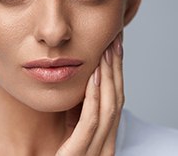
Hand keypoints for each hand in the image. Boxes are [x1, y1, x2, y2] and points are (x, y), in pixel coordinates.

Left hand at [56, 33, 123, 155]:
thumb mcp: (71, 130)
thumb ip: (78, 113)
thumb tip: (82, 86)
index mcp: (103, 136)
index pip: (114, 99)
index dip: (116, 73)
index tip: (113, 49)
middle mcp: (106, 142)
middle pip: (115, 98)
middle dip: (116, 68)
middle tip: (115, 42)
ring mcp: (97, 149)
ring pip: (108, 106)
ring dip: (109, 76)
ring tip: (107, 52)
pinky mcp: (80, 153)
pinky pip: (90, 120)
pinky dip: (94, 96)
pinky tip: (93, 76)